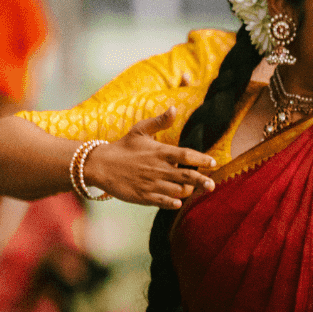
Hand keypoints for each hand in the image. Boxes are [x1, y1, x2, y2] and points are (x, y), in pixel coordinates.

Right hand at [84, 108, 217, 208]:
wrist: (100, 165)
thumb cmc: (123, 147)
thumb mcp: (140, 130)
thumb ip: (159, 122)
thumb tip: (174, 108)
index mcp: (160, 152)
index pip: (187, 154)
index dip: (201, 159)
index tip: (213, 162)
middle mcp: (158, 168)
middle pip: (187, 176)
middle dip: (202, 181)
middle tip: (212, 185)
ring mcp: (151, 183)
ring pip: (179, 191)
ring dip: (188, 191)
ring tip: (191, 189)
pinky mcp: (144, 196)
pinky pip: (164, 202)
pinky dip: (174, 203)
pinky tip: (178, 202)